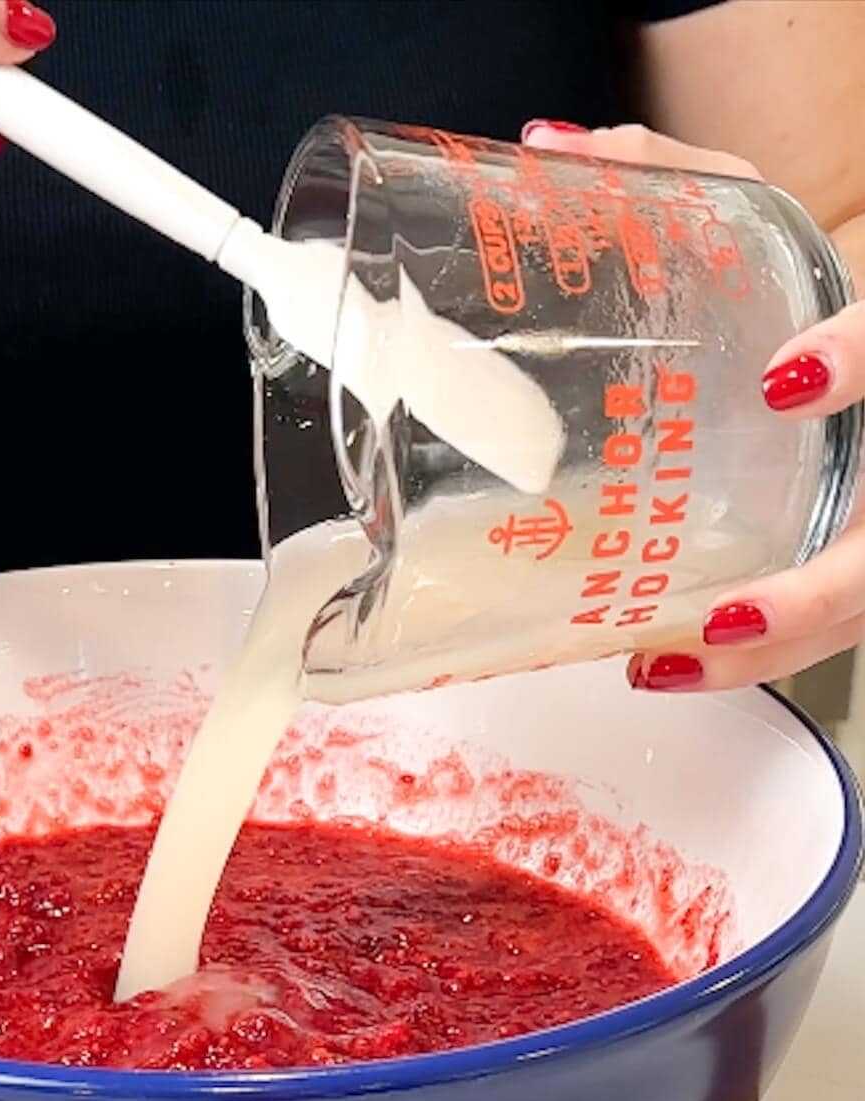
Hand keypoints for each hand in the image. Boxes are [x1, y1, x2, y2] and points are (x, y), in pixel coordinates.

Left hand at [523, 120, 864, 692]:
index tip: (792, 378)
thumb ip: (684, 185)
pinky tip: (664, 659)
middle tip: (722, 617)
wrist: (859, 351)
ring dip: (766, 649)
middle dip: (811, 596)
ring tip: (660, 663)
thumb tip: (554, 150)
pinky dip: (745, 652)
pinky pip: (820, 622)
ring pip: (856, 606)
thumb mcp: (769, 228)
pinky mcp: (852, 553)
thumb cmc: (810, 295)